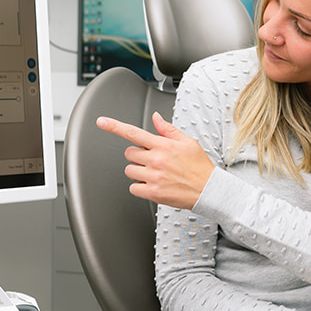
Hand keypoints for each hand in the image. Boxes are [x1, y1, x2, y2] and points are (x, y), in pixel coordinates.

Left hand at [95, 112, 214, 209]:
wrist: (209, 190)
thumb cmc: (199, 166)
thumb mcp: (187, 142)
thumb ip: (167, 130)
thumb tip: (155, 118)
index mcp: (163, 145)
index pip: (133, 132)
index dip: (114, 126)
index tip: (102, 122)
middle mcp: (156, 160)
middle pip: (129, 154)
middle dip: (138, 156)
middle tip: (153, 160)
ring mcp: (153, 176)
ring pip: (129, 170)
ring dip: (138, 171)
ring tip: (155, 173)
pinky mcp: (153, 192)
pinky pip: (133, 187)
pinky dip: (139, 187)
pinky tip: (153, 184)